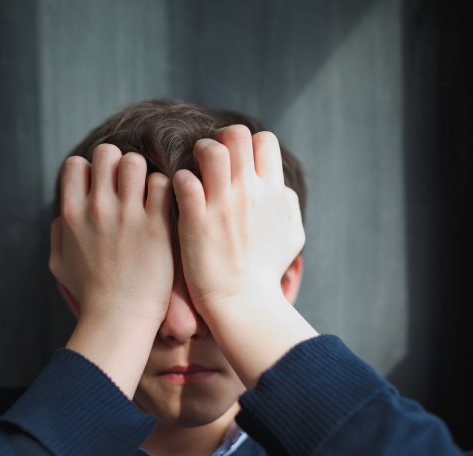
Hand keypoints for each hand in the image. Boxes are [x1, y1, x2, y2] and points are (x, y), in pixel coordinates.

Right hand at [50, 144, 173, 395]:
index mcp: (70, 215)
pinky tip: (165, 208)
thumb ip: (58, 233)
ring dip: (143, 174)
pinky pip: (162, 184)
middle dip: (119, 164)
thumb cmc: (90, 296)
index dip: (91, 170)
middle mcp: (97, 209)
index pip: (77, 163)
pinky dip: (165, 190)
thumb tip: (64, 213)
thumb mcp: (58, 265)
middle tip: (129, 187)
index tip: (103, 188)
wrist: (119, 321)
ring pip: (135, 162)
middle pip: (107, 154)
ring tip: (149, 194)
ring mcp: (127, 216)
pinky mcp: (157, 226)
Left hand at [172, 126, 304, 318]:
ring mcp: (222, 203)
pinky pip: (183, 179)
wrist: (243, 303)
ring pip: (210, 149)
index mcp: (274, 192)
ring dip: (198, 155)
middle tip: (211, 163)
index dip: (248, 145)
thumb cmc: (266, 273)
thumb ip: (290, 207)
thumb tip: (281, 189)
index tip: (237, 163)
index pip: (264, 139)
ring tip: (195, 175)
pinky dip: (179, 182)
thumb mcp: (293, 238)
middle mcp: (250, 191)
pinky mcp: (195, 218)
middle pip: (236, 134)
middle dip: (221, 141)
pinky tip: (180, 197)